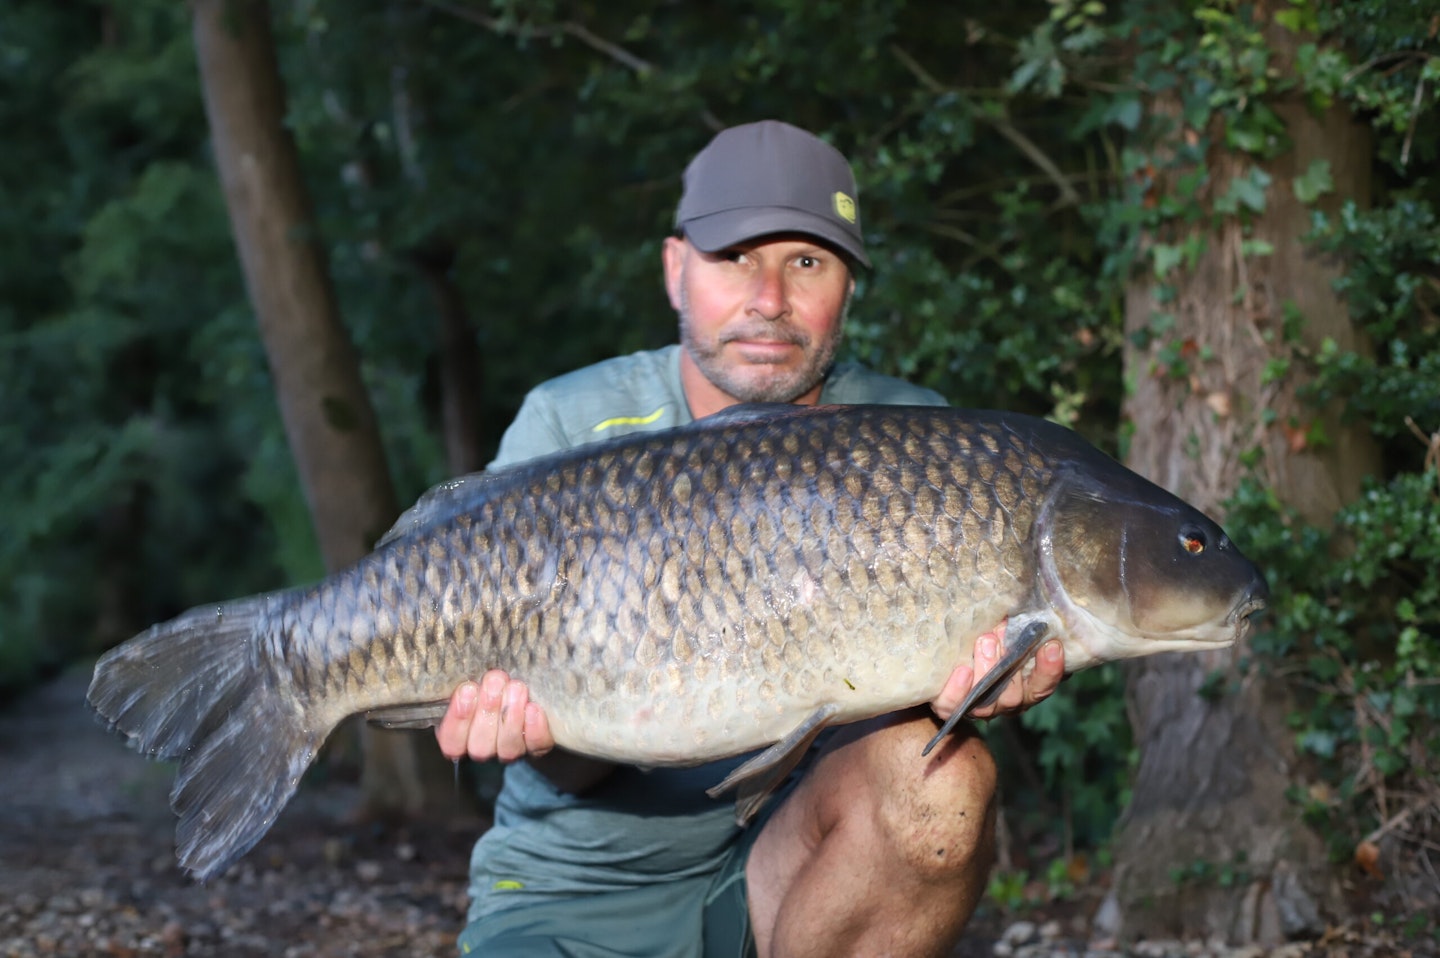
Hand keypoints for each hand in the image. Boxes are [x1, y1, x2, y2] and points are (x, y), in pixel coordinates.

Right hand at [434, 669, 554, 761]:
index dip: (458, 718)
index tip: (467, 689)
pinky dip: (535, 728)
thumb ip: (464, 679)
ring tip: (516, 688)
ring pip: (508, 747)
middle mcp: (483, 747)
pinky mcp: (536, 745)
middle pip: (480, 745)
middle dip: (488, 710)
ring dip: (511, 716)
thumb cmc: (488, 678)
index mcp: (459, 735)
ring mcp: (510, 749)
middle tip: (495, 680)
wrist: (521, 681)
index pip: (451, 740)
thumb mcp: (472, 678)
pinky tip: (533, 708)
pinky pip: (536, 745)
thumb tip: (457, 656)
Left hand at [931, 620, 1064, 720]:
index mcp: (1023, 685)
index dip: (1050, 670)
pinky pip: (953, 706)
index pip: (1042, 685)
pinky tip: (962, 670)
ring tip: (983, 641)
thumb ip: (1017, 621)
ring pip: (987, 704)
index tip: (1052, 645)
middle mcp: (1004, 701)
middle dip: (1008, 664)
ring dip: (986, 670)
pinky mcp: (950, 706)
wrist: (939, 653)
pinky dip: (957, 690)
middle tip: (999, 633)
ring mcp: (977, 707)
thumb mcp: (1001, 627)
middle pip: (1015, 696)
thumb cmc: (979, 633)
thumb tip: (1026, 592)